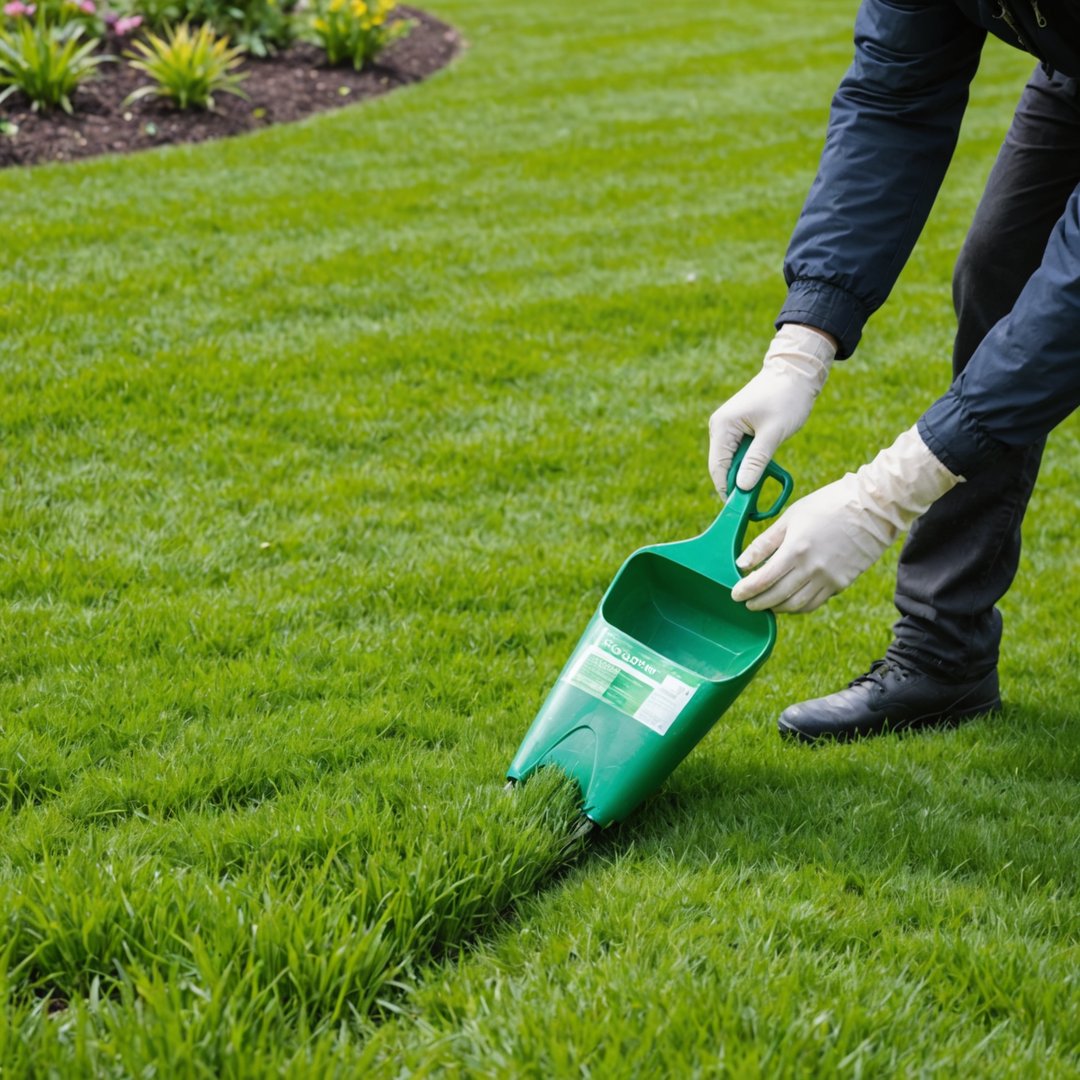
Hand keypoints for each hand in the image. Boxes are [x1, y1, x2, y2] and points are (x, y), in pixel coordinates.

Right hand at [708, 324, 835, 498]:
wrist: (795, 371)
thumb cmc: (787, 397)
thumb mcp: (774, 433)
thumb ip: (756, 461)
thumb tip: (742, 488)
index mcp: (723, 426)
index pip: (718, 468)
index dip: (727, 490)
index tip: (741, 510)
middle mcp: (720, 427)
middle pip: (723, 467)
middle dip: (738, 483)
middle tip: (757, 500)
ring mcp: (728, 427)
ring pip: (732, 461)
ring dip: (747, 473)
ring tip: (765, 481)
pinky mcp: (738, 427)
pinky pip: (740, 453)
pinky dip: (752, 463)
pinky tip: (766, 468)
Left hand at [730, 426, 963, 613]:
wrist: (874, 507)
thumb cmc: (829, 505)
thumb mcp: (791, 516)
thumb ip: (765, 542)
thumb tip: (742, 562)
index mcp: (796, 550)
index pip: (763, 580)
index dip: (746, 591)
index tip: (735, 594)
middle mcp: (812, 569)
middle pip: (777, 597)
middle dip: (758, 603)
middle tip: (745, 603)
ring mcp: (829, 579)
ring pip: (796, 605)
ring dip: (777, 608)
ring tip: (765, 604)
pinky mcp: (842, 583)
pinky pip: (814, 603)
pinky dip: (798, 606)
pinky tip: (788, 602)